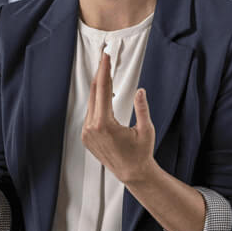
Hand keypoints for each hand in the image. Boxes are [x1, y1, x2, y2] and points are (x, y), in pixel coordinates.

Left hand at [81, 51, 155, 183]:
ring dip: (99, 89)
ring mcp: (86, 133)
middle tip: (105, 59)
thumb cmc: (141, 153)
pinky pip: (90, 114)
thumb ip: (142, 109)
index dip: (104, 70)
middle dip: (100, 75)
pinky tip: (104, 96)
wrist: (132, 173)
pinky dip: (96, 103)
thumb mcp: (146, 129)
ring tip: (106, 75)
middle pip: (94, 93)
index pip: (102, 89)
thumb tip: (140, 91)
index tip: (105, 57)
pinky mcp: (86, 137)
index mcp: (104, 124)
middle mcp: (91, 128)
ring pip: (91, 103)